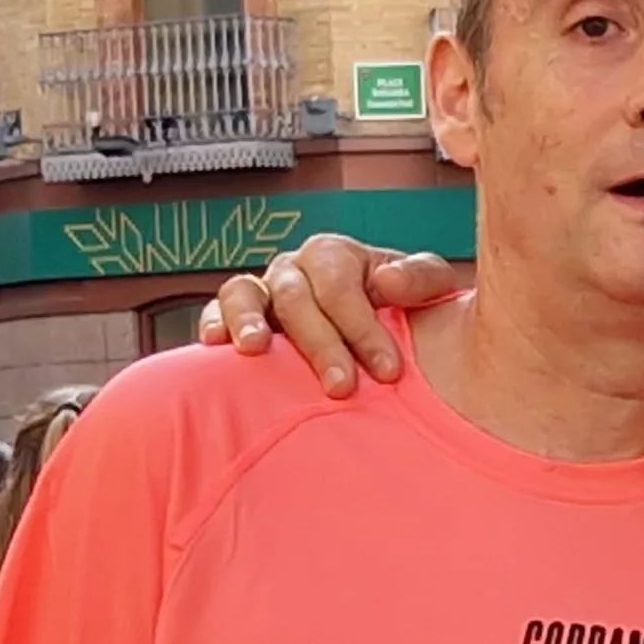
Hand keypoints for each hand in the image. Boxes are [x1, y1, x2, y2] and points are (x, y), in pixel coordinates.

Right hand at [202, 234, 461, 395]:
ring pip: (244, 292)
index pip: (341, 285)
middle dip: (320, 344)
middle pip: (296, 297)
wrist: (387, 336)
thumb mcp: (429, 289)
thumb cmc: (406, 312)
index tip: (388, 370)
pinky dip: (213, 324)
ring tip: (255, 350)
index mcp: (336, 256)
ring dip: (247, 320)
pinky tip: (218, 346)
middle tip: (342, 387)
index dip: (362, 327)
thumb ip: (421, 279)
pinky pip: (215, 311)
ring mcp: (263, 291)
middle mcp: (294, 269)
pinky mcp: (237, 318)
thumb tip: (387, 281)